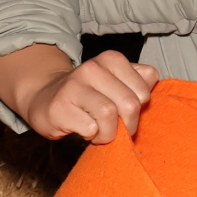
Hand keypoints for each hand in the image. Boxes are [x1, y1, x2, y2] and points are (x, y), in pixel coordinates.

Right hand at [0, 44, 159, 142]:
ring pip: (110, 115)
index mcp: (112, 60)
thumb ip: (139, 82)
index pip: (145, 88)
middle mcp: (93, 68)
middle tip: (117, 130)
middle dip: (128, 125)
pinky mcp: (60, 107)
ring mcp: (74, 86)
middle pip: (130, 103)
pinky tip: (83, 130)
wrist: (44, 99)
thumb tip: (151, 88)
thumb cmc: (89, 95)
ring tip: (100, 132)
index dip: (140, 107)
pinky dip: (91, 136)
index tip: (126, 112)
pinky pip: (89, 128)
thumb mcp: (115, 83)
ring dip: (109, 133)